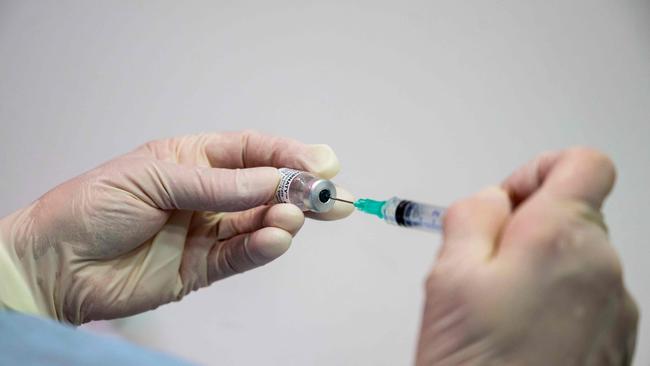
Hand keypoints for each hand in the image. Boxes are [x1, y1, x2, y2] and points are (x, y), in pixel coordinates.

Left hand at [0, 131, 353, 323]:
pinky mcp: (202, 269)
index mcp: (193, 160)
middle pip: (266, 189)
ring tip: (292, 218)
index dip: (288, 154)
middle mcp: (207, 195)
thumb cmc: (92, 206)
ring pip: (259, 224)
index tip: (321, 161)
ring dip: (282, 220)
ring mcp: (206, 232)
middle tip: (331, 196)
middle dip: (301, 191)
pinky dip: (262, 249)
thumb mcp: (153, 178)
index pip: (251, 151)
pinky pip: (241, 256)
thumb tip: (271, 181)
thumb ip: (215, 185)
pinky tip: (276, 240)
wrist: (55, 263)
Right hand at [415, 148, 637, 364]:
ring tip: (495, 311)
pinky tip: (516, 336)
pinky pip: (584, 299)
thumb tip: (490, 200)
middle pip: (573, 214)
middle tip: (481, 266)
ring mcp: (616, 311)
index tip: (506, 201)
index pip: (582, 163)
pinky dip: (552, 303)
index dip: (537, 170)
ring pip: (576, 259)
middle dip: (524, 227)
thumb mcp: (448, 274)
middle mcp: (604, 270)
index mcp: (562, 238)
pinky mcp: (614, 343)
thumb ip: (471, 215)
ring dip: (536, 269)